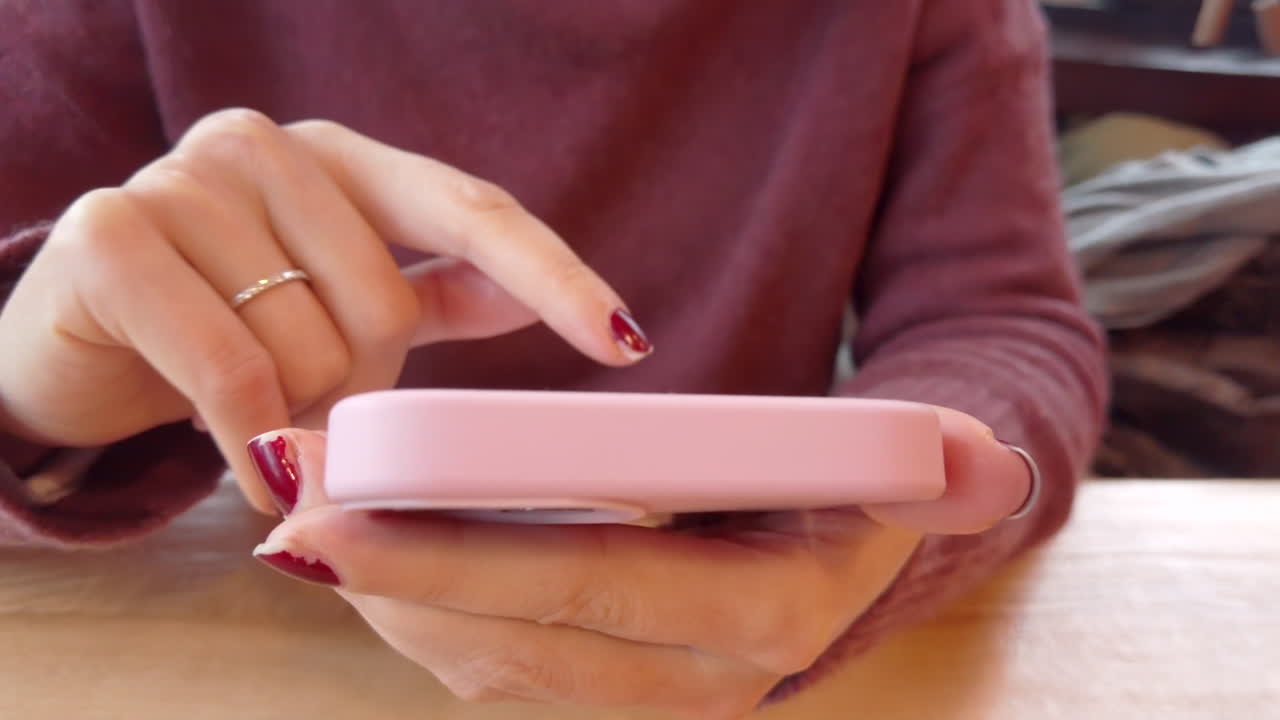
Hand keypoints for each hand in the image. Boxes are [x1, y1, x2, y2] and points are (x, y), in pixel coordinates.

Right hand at [0, 109, 647, 511]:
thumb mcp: (338, 308)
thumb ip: (434, 294)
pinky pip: (232, 371)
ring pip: (309, 342)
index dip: (555, 276)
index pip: (473, 211)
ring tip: (249, 404)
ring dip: (293, 409)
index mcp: (342, 161)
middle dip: (354, 385)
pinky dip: (247, 439)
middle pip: (387, 303)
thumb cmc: (226, 325)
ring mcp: (184, 179)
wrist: (79, 343)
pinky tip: (244, 459)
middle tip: (304, 400)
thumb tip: (526, 296)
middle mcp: (267, 147)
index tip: (626, 340)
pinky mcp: (112, 234)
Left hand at [249, 407, 1031, 717]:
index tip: (338, 519)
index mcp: (762, 620)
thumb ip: (934, 464)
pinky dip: (420, 611)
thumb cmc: (865, 483)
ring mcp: (647, 694)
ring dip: (386, 595)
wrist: (864, 543)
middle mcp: (699, 682)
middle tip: (278, 504)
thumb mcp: (900, 470)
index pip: (590, 589)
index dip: (461, 558)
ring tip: (300, 516)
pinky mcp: (612, 682)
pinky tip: (362, 556)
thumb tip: (980, 458)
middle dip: (385, 576)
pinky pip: (494, 662)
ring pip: (487, 659)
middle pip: (511, 634)